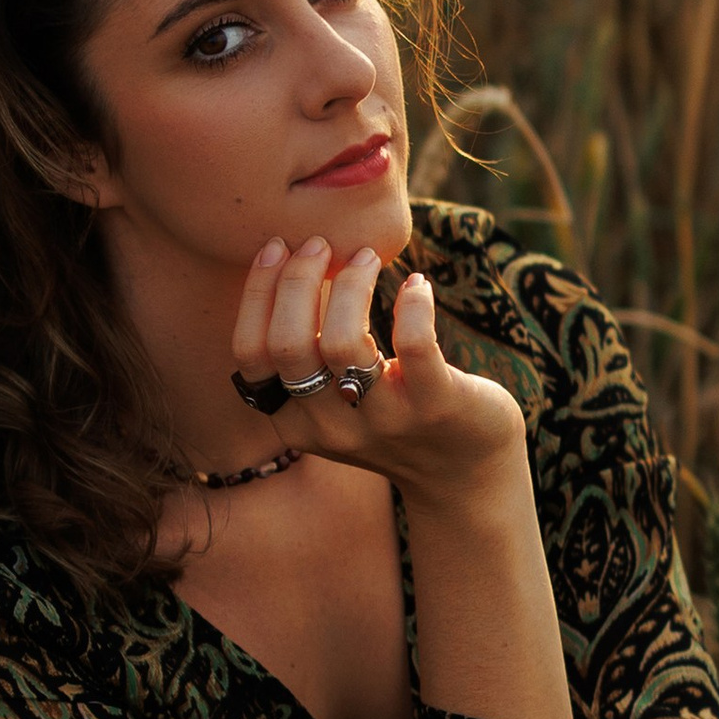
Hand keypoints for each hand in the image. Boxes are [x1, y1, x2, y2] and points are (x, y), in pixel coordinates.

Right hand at [234, 235, 524, 503]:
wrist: (466, 474)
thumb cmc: (396, 416)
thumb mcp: (337, 398)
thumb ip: (309, 352)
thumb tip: (291, 264)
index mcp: (296, 421)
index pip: (251, 354)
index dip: (257, 294)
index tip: (277, 248)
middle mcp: (332, 426)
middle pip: (287, 345)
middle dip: (298, 281)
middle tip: (321, 244)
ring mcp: (385, 419)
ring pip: (342, 343)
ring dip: (350, 286)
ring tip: (367, 257)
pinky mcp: (436, 406)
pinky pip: (413, 344)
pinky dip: (412, 304)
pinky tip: (417, 285)